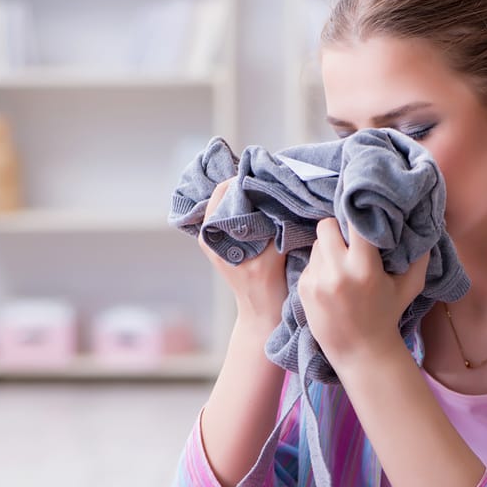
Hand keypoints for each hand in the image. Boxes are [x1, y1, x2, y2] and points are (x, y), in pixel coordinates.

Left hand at [198, 178, 288, 324]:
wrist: (263, 311)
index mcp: (211, 235)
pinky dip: (252, 205)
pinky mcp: (231, 239)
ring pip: (233, 202)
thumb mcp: (271, 252)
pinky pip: (239, 213)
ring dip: (250, 194)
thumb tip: (277, 193)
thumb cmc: (265, 287)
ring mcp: (219, 236)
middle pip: (225, 194)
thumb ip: (271, 223)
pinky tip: (268, 203)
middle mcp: (210, 233)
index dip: (242, 179)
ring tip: (270, 187)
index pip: (221, 192)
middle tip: (269, 177)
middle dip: (246, 184)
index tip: (262, 174)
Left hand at [298, 218, 429, 371]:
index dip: (358, 215)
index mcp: (364, 267)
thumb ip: (419, 256)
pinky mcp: (303, 288)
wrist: (359, 350)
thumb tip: (421, 224)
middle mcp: (337, 271)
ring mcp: (316, 280)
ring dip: (328, 248)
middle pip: (326, 226)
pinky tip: (332, 282)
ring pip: (317, 244)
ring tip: (341, 265)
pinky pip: (309, 262)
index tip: (363, 215)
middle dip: (337, 229)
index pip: (354, 222)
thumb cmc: (387, 315)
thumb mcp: (409, 286)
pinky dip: (320, 266)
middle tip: (348, 240)